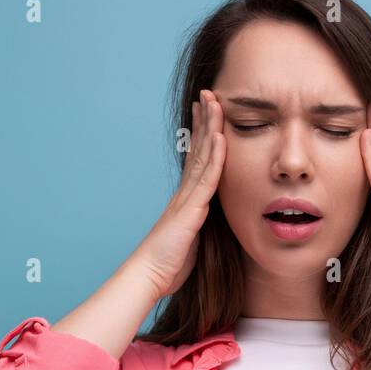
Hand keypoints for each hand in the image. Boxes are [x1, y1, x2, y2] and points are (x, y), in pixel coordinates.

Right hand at [131, 89, 226, 299]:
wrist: (149, 276)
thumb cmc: (168, 264)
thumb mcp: (189, 240)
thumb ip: (199, 225)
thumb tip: (208, 221)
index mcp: (185, 199)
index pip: (196, 159)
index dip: (202, 134)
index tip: (205, 112)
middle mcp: (185, 193)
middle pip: (198, 149)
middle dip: (205, 120)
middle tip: (209, 93)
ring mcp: (187, 199)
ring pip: (203, 157)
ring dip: (211, 128)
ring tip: (216, 101)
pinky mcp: (191, 211)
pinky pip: (206, 179)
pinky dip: (215, 157)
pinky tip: (221, 136)